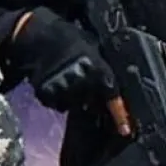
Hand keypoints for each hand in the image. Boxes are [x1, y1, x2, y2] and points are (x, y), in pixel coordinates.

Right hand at [13, 10, 130, 134]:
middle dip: (90, 99)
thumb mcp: (94, 50)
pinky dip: (56, 98)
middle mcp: (82, 82)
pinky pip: (55, 104)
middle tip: (82, 85)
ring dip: (72, 98)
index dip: (119, 114)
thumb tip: (112, 89)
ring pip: (72, 105)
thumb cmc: (70, 40)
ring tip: (67, 79)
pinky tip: (55, 82)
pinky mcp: (45, 92)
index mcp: (98, 69)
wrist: (39, 35)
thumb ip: (103, 71)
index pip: (112, 96)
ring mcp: (63, 88)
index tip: (126, 130)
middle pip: (91, 103)